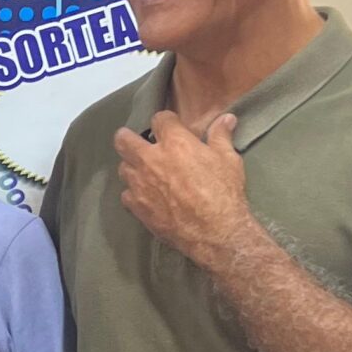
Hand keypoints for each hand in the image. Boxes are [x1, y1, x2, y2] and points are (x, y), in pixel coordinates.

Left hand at [114, 113, 251, 266]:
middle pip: (124, 139)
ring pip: (123, 167)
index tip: (172, 128)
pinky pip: (125, 194)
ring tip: (144, 172)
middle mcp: (151, 160)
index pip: (159, 119)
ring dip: (132, 167)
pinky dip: (133, 193)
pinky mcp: (137, 206)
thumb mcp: (229, 160)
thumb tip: (227, 119)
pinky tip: (145, 196)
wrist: (215, 232)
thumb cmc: (224, 193)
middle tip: (139, 143)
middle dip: (129, 138)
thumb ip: (221, 136)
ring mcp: (140, 184)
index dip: (166, 121)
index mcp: (175, 143)